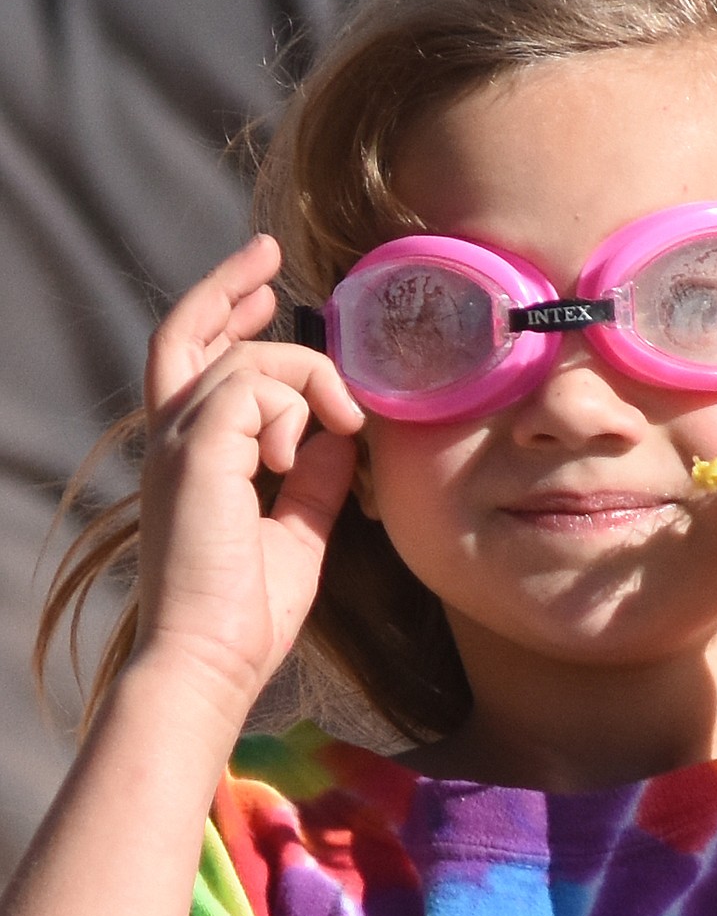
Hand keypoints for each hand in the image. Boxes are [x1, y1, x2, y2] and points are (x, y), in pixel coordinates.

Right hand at [135, 235, 364, 718]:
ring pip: (244, 360)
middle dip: (228, 286)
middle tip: (268, 254)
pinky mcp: (197, 454)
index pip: (196, 366)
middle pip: (186, 334)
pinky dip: (291, 409)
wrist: (213, 660)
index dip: (228, 319)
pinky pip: (252, 388)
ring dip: (305, 379)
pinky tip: (300, 453)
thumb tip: (340, 435)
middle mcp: (174, 442)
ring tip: (342, 422)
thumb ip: (314, 478)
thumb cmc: (247, 614)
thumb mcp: (298, 531)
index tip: (268, 296)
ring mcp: (179, 445)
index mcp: (193, 459)